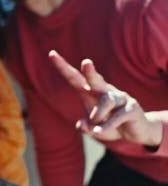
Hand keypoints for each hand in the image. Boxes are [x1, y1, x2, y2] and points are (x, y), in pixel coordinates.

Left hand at [48, 50, 162, 146]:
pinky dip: (107, 126)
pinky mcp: (131, 107)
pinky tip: (99, 132)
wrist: (136, 132)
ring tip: (97, 130)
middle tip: (86, 62)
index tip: (51, 53)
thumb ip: (86, 127)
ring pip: (105, 102)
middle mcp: (105, 90)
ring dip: (97, 117)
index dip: (62, 66)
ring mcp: (120, 97)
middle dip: (90, 72)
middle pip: (96, 79)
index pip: (74, 78)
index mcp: (90, 91)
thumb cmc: (109, 125)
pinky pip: (117, 116)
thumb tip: (82, 125)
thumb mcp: (94, 129)